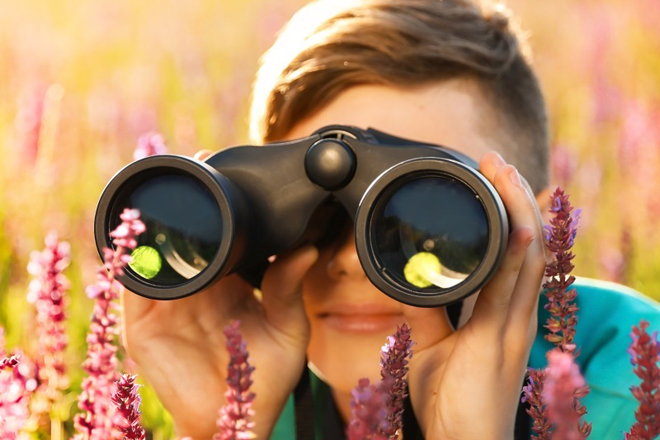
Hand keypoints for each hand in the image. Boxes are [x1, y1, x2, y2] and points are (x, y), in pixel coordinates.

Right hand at [120, 151, 318, 438]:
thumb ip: (290, 287)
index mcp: (228, 281)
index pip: (221, 235)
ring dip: (156, 223)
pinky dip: (134, 262)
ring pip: (153, 253)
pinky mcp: (143, 325)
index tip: (229, 170)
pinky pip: (133, 287)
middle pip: (184, 236)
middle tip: (200, 164)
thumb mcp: (287, 327)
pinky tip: (143, 238)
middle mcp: (195, 286)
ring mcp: (167, 304)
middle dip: (188, 202)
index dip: (223, 206)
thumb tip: (307, 247)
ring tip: (169, 191)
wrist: (236, 421)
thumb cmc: (264, 377)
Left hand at [402, 152, 547, 438]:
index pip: (514, 252)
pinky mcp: (502, 342)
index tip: (492, 178)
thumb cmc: (450, 398)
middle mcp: (515, 313)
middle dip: (516, 198)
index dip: (510, 213)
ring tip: (505, 173)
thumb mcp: (430, 344)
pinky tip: (516, 228)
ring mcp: (513, 326)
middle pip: (528, 243)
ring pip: (529, 257)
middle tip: (498, 161)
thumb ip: (423, 311)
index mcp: (501, 312)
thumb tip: (407, 276)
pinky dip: (517, 256)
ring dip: (520, 211)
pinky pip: (514, 291)